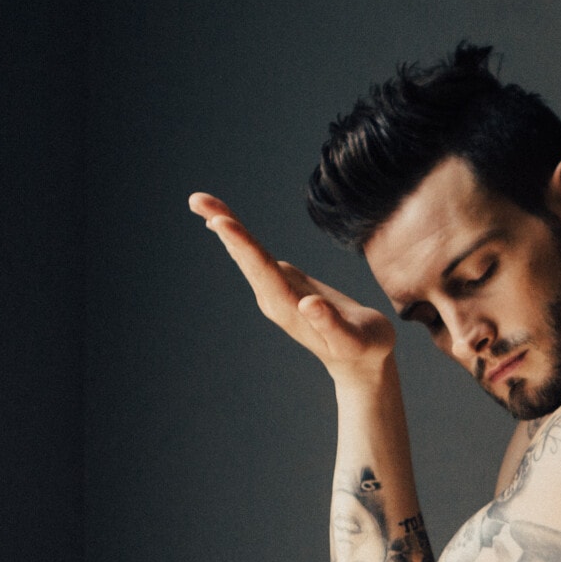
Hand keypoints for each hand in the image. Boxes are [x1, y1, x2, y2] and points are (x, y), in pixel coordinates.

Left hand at [188, 192, 395, 380]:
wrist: (359, 362)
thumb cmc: (363, 349)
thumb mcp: (353, 341)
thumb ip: (331, 325)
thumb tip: (308, 303)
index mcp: (288, 308)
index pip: (262, 271)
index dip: (242, 245)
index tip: (220, 222)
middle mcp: (273, 298)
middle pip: (245, 257)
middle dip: (223, 226)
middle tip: (197, 199)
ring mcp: (275, 291)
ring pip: (247, 254)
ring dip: (225, 227)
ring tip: (200, 202)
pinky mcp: (282, 284)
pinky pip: (255, 255)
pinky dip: (238, 237)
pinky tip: (223, 224)